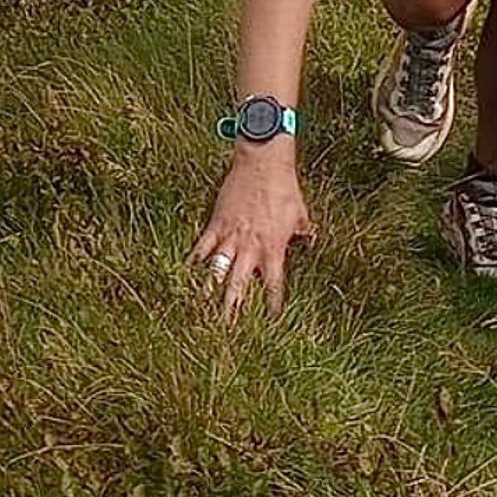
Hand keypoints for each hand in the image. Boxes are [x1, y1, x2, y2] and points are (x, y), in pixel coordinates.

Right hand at [191, 154, 315, 320]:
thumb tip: (313, 241)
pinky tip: (183, 278)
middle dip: (232, 312)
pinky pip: (201, 249)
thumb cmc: (285, 188)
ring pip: (216, 272)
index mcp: (273, 248)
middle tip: (225, 334)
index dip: (271, 307)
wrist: (263, 162)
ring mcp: (231, 237)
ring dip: (207, 294)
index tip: (269, 326)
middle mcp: (250, 248)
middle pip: (239, 288)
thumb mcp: (300, 213)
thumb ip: (305, 232)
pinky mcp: (216, 225)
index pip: (273, 286)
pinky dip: (192, 263)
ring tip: (198, 314)